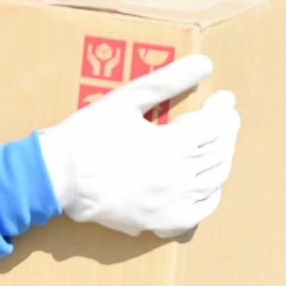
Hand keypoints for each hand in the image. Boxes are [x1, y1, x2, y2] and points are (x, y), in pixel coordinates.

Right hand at [35, 55, 239, 238]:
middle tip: (226, 119)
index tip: (223, 98)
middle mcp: (178, 176)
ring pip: (214, 181)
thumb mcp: (127, 98)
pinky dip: (211, 197)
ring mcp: (171, 203)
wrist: (59, 176)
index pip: (216, 125)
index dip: (224, 109)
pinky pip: (199, 213)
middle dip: (226, 131)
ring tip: (219, 144)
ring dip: (222, 160)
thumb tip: (205, 63)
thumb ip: (168, 80)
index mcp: (171, 144)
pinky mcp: (160, 222)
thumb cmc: (89, 133)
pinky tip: (209, 185)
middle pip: (219, 152)